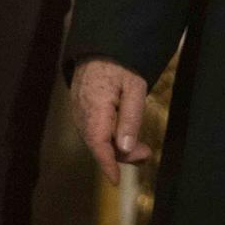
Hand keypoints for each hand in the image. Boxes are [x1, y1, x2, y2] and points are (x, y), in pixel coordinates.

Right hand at [70, 57, 152, 184]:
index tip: (116, 181)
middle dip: (121, 155)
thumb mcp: (135, 86)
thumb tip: (124, 148)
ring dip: (116, 147)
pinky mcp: (81, 107)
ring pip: (95, 138)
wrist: (101, 44)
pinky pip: (93, 129)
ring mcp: (78, 110)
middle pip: (98, 144)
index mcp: (94, 107)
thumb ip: (131, 118)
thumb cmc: (121, 63)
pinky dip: (107, 137)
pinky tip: (123, 137)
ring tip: (141, 151)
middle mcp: (81, 112)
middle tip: (146, 155)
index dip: (107, 164)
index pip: (98, 144)